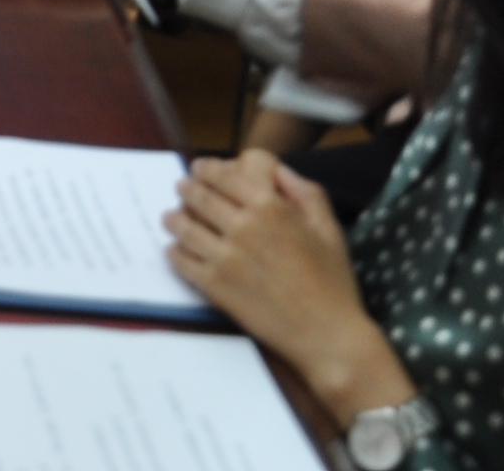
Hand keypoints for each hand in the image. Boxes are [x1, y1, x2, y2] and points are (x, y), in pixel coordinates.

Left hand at [166, 153, 410, 424]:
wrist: (327, 335)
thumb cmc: (332, 282)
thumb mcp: (328, 227)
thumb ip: (305, 192)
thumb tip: (278, 170)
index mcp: (271, 206)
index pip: (224, 175)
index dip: (207, 168)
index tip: (200, 169)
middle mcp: (242, 225)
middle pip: (199, 195)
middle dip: (187, 188)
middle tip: (182, 188)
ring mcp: (224, 256)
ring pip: (184, 226)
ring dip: (174, 218)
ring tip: (171, 217)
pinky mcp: (214, 285)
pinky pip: (182, 261)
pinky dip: (174, 251)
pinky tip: (175, 250)